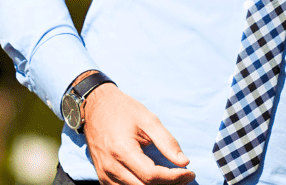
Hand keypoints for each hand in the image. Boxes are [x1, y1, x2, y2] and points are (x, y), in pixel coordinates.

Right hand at [81, 83, 195, 184]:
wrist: (95, 107)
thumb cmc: (123, 110)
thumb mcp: (148, 119)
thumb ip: (166, 141)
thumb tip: (184, 162)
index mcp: (122, 151)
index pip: (151, 176)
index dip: (174, 178)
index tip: (190, 172)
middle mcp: (111, 167)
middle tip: (185, 176)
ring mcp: (105, 175)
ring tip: (173, 179)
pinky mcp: (102, 177)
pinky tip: (155, 180)